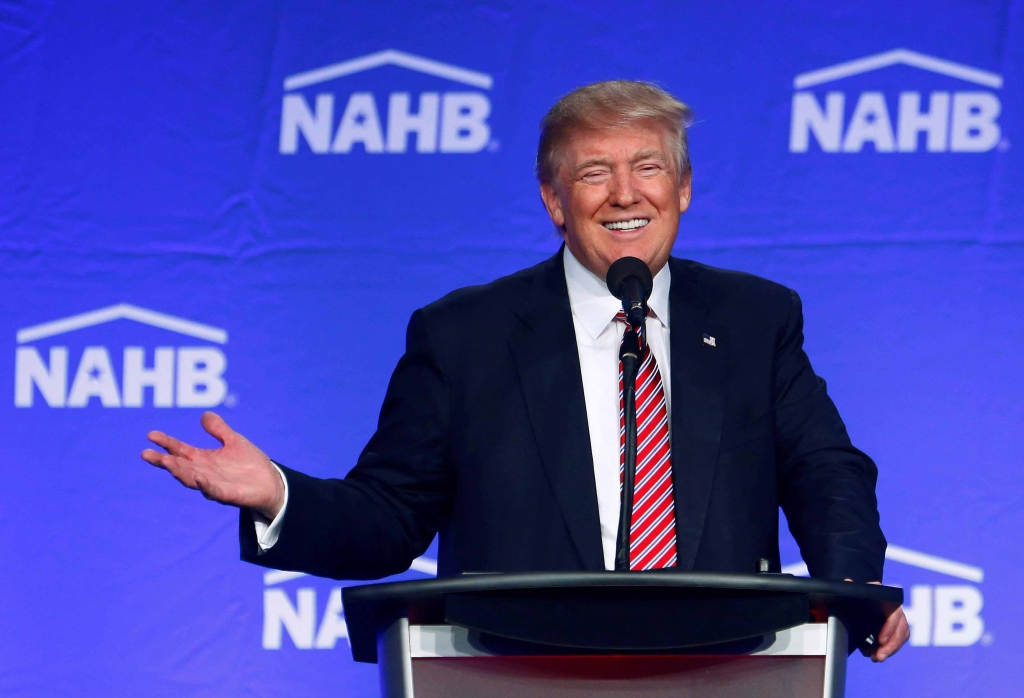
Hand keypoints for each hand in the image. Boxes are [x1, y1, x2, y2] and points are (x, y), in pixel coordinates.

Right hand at [141, 411, 284, 518]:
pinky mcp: (228, 495)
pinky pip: (214, 491)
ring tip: (166, 462)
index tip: (150, 435)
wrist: (270, 483)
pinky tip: (199, 478)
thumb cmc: (249, 464)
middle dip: (164, 461)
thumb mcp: (234, 441)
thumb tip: (204, 414)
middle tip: (146, 454)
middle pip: (179, 467)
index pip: (180, 450)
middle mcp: (204, 473)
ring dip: (178, 472)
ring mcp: (214, 485)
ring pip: (191, 479)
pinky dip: (206, 485)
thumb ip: (219, 430)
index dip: (166, 443)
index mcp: (203, 460)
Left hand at [846, 579, 909, 661]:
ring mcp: (896, 618)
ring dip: (891, 650)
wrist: (855, 600)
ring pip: (901, 636)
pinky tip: (876, 656)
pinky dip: (889, 650)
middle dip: (891, 645)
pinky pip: (897, 640)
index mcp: (884, 597)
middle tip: (879, 657)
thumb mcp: (851, 593)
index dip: (889, 628)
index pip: (894, 613)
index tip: (880, 641)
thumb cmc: (854, 595)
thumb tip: (848, 582)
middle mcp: (894, 607)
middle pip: (901, 628)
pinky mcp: (894, 628)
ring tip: (877, 658)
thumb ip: (849, 588)